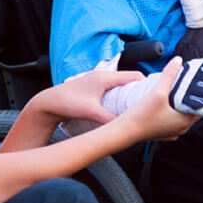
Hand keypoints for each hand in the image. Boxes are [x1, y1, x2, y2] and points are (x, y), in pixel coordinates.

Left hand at [29, 70, 144, 124]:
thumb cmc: (65, 102)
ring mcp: (99, 83)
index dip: (147, 85)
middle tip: (148, 106)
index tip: (155, 96)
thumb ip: (109, 119)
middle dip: (140, 93)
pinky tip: (121, 110)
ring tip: (137, 110)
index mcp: (105, 77)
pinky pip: (114, 92)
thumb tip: (125, 126)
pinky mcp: (95, 90)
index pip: (134, 76)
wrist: (48, 104)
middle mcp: (103, 77)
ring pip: (122, 87)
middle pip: (130, 82)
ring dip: (130, 96)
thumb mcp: (91, 112)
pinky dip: (121, 99)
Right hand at [122, 57, 200, 140]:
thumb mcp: (157, 92)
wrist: (125, 131)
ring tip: (181, 93)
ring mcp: (172, 132)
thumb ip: (169, 75)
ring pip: (184, 116)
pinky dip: (175, 113)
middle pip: (194, 111)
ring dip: (184, 106)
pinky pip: (174, 121)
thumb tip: (178, 61)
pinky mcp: (164, 132)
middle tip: (193, 86)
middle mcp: (181, 129)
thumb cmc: (140, 117)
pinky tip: (168, 105)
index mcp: (184, 121)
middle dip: (194, 99)